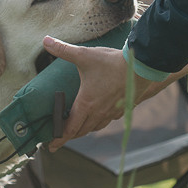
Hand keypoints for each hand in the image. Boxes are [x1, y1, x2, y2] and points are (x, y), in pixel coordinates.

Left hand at [42, 36, 164, 150]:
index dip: (58, 138)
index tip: (50, 146)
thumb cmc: (111, 62)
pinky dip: (100, 122)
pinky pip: (109, 120)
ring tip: (79, 129)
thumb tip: (46, 40)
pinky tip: (100, 117)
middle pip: (81, 130)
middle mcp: (99, 112)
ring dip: (85, 130)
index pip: (69, 127)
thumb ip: (63, 49)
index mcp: (86, 103)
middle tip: (60, 137)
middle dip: (70, 135)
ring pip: (96, 127)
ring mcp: (112, 112)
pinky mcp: (123, 108)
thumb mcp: (84, 55)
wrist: (141, 67)